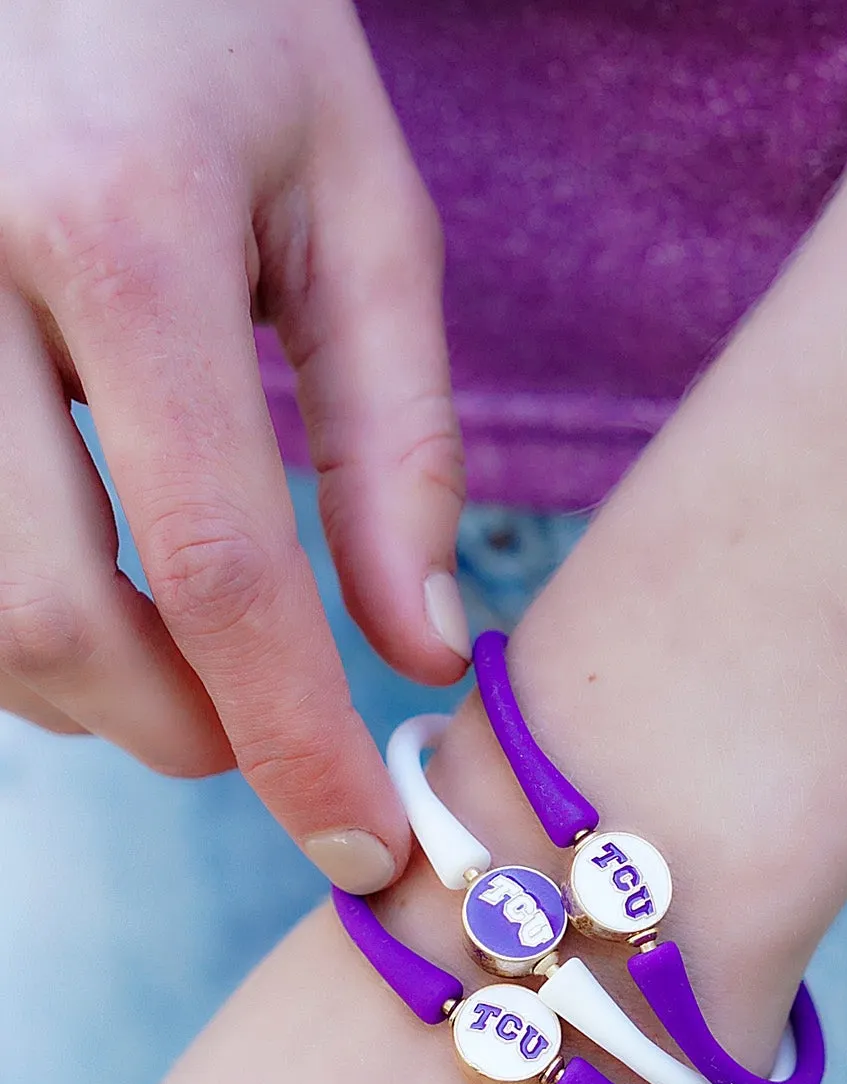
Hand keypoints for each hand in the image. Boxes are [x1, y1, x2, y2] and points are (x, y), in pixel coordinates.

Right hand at [0, 0, 470, 891]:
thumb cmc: (214, 27)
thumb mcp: (350, 201)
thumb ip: (394, 441)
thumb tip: (415, 652)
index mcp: (118, 226)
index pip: (218, 565)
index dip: (293, 743)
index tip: (360, 848)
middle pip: (47, 619)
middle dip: (179, 730)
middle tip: (261, 729)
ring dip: (80, 689)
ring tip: (176, 644)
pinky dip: (8, 624)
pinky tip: (76, 577)